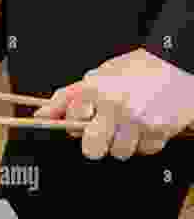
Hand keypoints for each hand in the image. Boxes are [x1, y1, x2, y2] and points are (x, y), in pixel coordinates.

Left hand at [33, 48, 193, 159]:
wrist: (177, 65)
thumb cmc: (135, 70)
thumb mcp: (96, 76)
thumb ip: (66, 97)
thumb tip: (41, 115)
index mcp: (95, 90)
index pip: (72, 123)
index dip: (78, 124)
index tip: (86, 119)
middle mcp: (115, 105)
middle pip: (92, 149)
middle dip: (96, 144)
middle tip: (103, 131)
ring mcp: (137, 120)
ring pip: (119, 153)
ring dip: (123, 143)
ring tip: (128, 125)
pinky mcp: (159, 130)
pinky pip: (145, 151)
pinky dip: (145, 142)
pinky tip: (145, 125)